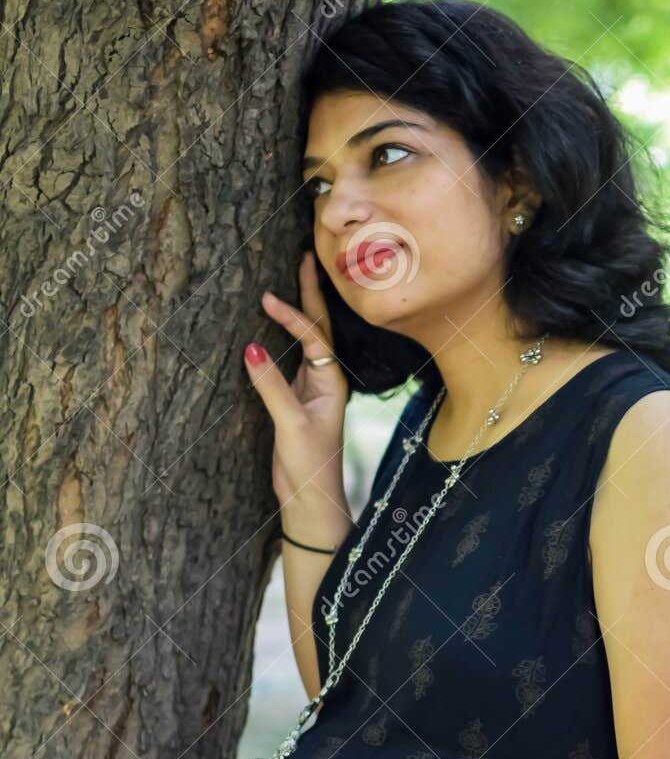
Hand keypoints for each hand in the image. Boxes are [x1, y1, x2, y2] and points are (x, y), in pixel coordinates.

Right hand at [244, 250, 349, 517]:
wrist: (311, 501)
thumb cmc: (309, 468)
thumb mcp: (290, 425)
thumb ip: (272, 387)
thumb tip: (250, 347)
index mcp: (331, 384)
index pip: (312, 337)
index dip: (291, 315)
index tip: (268, 298)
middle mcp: (324, 381)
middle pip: (317, 329)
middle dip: (309, 294)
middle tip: (305, 257)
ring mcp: (310, 390)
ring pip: (305, 342)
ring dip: (298, 312)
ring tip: (292, 280)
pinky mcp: (295, 401)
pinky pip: (290, 359)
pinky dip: (282, 338)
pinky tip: (273, 325)